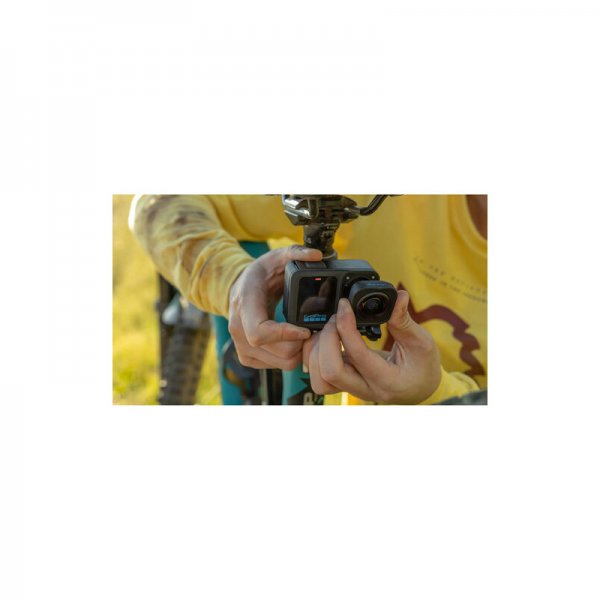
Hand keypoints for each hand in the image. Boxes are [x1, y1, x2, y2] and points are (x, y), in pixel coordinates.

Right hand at [228, 245, 322, 369]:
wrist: (238, 290)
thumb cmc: (259, 275)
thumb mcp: (276, 257)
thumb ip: (296, 253)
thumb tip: (317, 255)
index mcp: (244, 304)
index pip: (260, 332)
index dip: (286, 335)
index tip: (305, 329)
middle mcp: (238, 329)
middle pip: (277, 352)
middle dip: (301, 344)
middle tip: (313, 331)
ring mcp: (241, 346)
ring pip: (280, 363)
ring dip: (298, 352)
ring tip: (306, 336)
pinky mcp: (247, 358)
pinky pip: (276, 366)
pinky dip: (290, 357)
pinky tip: (293, 342)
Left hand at [303, 292, 441, 403]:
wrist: (422, 390)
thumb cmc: (423, 368)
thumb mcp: (422, 343)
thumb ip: (404, 321)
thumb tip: (398, 296)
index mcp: (387, 380)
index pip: (357, 355)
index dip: (346, 327)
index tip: (345, 306)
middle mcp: (365, 389)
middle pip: (330, 372)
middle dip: (327, 340)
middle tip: (336, 319)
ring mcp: (351, 389)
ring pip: (319, 378)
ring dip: (317, 350)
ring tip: (331, 329)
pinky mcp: (344, 383)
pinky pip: (319, 375)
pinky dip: (316, 356)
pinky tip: (327, 340)